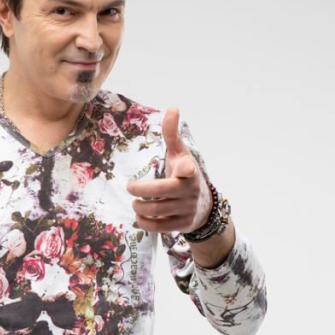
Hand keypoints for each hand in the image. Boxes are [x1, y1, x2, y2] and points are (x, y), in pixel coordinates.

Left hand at [126, 107, 210, 232]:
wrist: (204, 206)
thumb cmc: (185, 175)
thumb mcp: (180, 153)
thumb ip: (172, 134)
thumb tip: (173, 108)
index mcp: (188, 171)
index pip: (188, 169)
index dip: (185, 168)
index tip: (185, 168)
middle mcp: (188, 191)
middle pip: (158, 193)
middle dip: (139, 191)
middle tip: (131, 188)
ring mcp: (186, 209)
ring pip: (155, 211)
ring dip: (139, 207)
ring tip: (135, 203)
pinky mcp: (182, 225)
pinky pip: (158, 227)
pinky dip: (145, 222)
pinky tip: (142, 216)